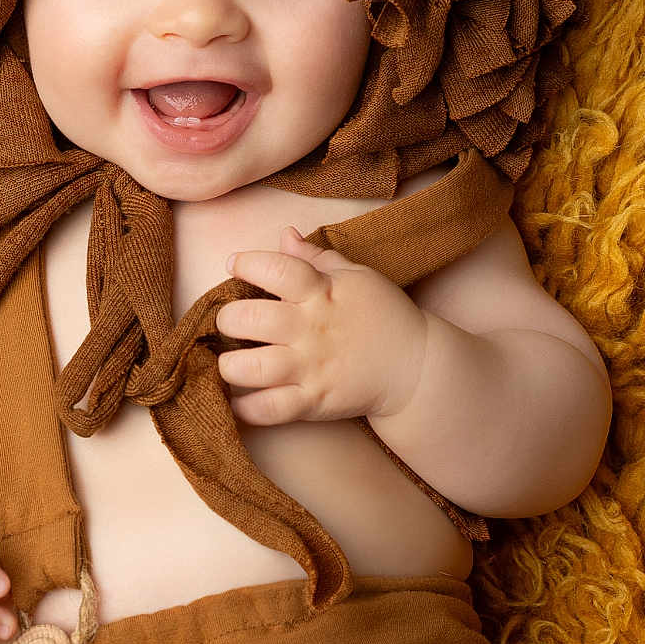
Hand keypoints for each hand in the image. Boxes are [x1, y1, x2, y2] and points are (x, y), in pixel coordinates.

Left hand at [217, 226, 430, 425]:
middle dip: (228, 318)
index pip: (275, 269)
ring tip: (229, 362)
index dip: (247, 263)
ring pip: (253, 368)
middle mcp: (311, 328)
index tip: (234, 265)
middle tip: (230, 321)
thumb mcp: (355, 276)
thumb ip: (315, 258)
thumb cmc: (383, 314)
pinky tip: (238, 400)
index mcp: (321, 292)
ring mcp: (312, 367)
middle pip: (252, 318)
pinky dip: (247, 408)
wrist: (416, 366)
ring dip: (229, 365)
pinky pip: (270, 409)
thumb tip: (284, 234)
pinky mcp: (315, 402)